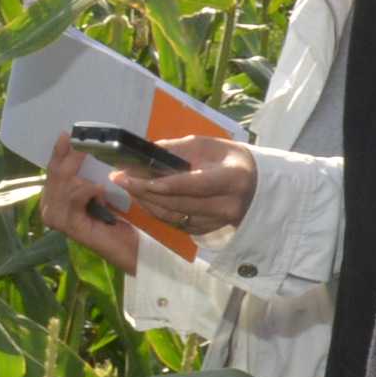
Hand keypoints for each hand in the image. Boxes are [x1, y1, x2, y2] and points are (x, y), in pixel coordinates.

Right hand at [41, 142, 142, 271]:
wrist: (129, 248)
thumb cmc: (116, 219)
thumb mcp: (98, 189)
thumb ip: (85, 172)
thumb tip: (80, 142)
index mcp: (52, 198)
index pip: (52, 168)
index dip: (59, 151)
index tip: (67, 133)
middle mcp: (49, 209)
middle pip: (55, 173)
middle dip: (71, 156)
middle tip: (85, 142)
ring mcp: (57, 219)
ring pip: (65, 183)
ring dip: (83, 175)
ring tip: (99, 178)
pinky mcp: (70, 227)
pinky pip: (76, 196)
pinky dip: (89, 189)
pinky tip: (100, 191)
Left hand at [129, 137, 256, 236]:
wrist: (255, 185)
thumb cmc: (230, 160)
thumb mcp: (208, 145)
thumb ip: (177, 150)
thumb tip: (145, 154)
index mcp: (231, 179)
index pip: (189, 184)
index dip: (157, 182)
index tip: (130, 175)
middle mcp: (226, 205)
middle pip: (176, 203)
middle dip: (143, 190)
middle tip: (119, 177)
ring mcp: (218, 222)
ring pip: (173, 216)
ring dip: (146, 201)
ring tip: (127, 185)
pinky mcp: (208, 231)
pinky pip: (176, 223)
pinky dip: (157, 210)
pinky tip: (144, 198)